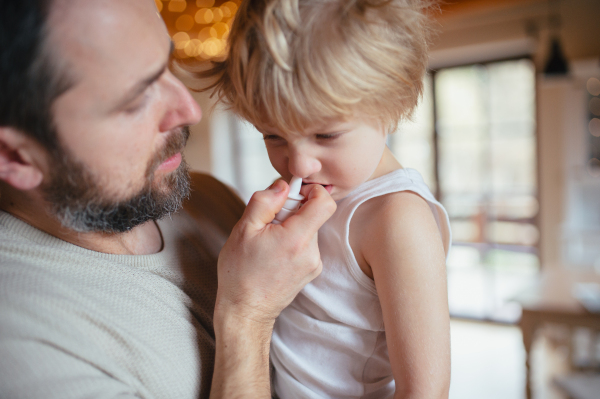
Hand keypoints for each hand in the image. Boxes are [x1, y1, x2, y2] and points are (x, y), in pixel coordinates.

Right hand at [215, 179, 335, 325]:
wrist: (246, 311)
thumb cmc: (240, 273)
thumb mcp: (244, 229)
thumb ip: (265, 201)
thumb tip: (283, 185)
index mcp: (296, 239)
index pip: (325, 202)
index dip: (310, 191)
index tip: (290, 195)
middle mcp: (311, 252)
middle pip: (314, 214)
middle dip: (292, 210)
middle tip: (268, 222)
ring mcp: (314, 263)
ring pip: (309, 229)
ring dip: (290, 227)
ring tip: (268, 240)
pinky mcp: (312, 270)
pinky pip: (306, 244)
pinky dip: (292, 241)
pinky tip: (273, 253)